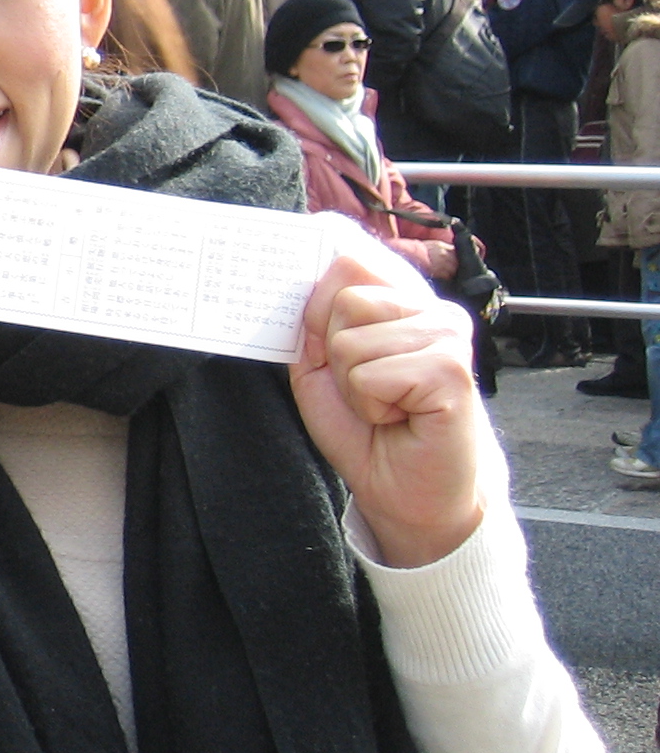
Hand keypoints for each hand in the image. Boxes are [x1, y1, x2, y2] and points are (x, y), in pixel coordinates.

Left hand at [288, 239, 490, 566]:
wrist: (410, 490)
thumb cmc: (370, 430)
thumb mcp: (321, 369)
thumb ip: (312, 325)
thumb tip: (300, 284)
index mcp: (403, 301)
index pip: (348, 261)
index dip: (319, 306)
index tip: (328, 348)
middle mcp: (432, 309)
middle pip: (345, 299)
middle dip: (335, 355)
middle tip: (366, 390)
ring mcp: (448, 336)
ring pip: (352, 341)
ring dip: (354, 386)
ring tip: (385, 406)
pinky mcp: (452, 371)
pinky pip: (372, 375)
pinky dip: (371, 405)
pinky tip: (400, 418)